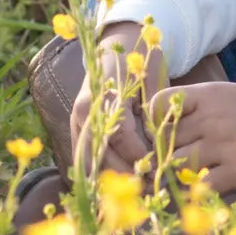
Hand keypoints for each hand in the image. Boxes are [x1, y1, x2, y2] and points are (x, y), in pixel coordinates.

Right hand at [68, 22, 168, 178]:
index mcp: (105, 95)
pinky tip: (117, 184)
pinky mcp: (78, 131)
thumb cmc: (139, 59)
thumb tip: (158, 139)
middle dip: (124, 173)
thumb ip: (153, 105)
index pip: (120, 134)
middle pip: (99, 154)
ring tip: (134, 190)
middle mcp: (85, 112)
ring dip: (109, 178)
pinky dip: (98, 174)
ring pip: (87, 161)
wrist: (115, 44)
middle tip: (148, 186)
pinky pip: (83, 159)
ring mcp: (78, 123)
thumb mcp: (152, 75)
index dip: (138, 154)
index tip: (156, 167)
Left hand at [146, 80, 235, 195]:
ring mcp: (223, 145)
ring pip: (177, 164)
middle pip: (165, 140)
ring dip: (175, 171)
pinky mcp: (235, 170)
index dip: (154, 119)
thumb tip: (148, 125)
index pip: (159, 105)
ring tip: (181, 171)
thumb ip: (186, 107)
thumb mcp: (215, 94)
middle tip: (170, 154)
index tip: (162, 127)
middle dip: (163, 150)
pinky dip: (193, 187)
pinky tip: (198, 183)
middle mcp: (212, 119)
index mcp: (205, 96)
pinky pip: (200, 184)